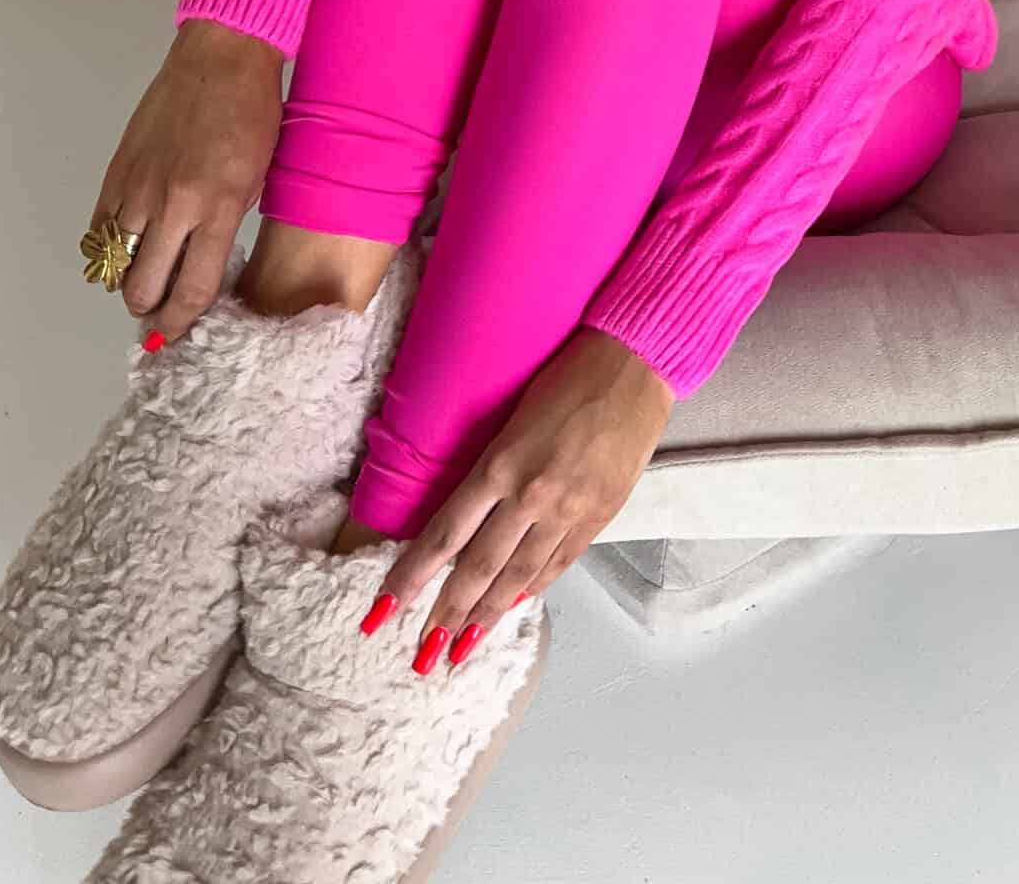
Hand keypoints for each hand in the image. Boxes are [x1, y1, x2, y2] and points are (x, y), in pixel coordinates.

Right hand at [89, 20, 285, 342]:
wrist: (222, 60)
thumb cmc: (253, 115)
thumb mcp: (256, 180)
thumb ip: (226, 226)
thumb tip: (202, 271)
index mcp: (216, 207)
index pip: (191, 288)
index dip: (181, 321)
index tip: (177, 333)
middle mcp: (173, 204)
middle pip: (142, 287)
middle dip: (149, 310)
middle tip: (159, 308)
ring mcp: (139, 187)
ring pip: (115, 263)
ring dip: (128, 279)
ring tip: (146, 276)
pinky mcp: (116, 171)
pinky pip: (99, 229)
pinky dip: (110, 247)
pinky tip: (130, 246)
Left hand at [373, 326, 675, 665]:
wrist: (634, 365)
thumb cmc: (567, 374)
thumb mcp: (514, 417)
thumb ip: (493, 470)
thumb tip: (469, 517)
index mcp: (500, 463)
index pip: (444, 535)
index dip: (412, 577)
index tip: (384, 609)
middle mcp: (530, 494)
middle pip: (477, 568)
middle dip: (447, 614)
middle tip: (422, 652)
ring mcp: (568, 510)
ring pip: (517, 577)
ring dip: (486, 616)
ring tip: (461, 648)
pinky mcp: (599, 515)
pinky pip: (558, 563)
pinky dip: (534, 589)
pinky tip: (516, 607)